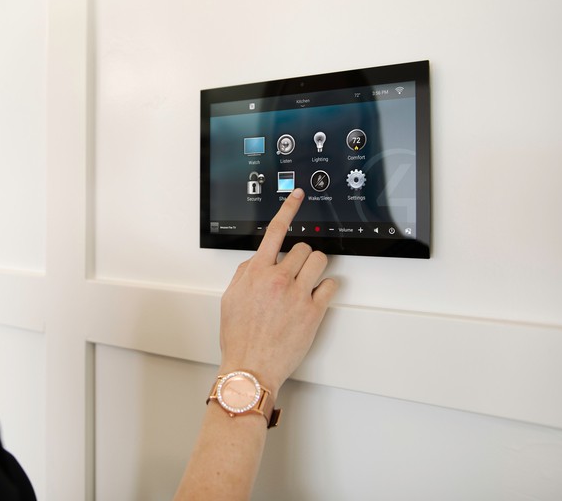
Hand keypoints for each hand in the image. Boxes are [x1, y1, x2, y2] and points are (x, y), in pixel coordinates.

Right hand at [219, 189, 336, 392]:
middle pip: (302, 248)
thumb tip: (257, 261)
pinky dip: (326, 288)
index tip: (298, 196)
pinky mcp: (314, 311)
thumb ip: (243, 274)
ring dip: (315, 268)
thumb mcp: (230, 298)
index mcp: (257, 272)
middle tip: (296, 272)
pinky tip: (316, 297)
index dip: (288, 208)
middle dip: (301, 257)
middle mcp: (278, 279)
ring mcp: (298, 294)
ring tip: (308, 281)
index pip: (275, 231)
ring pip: (320, 261)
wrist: (251, 366)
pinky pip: (331, 285)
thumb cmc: (239, 337)